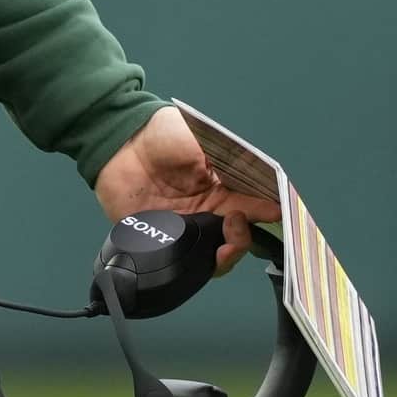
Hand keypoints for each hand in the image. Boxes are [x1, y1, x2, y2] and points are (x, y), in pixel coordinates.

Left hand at [94, 105, 279, 274]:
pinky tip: (200, 252)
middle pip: (236, 237)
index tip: (276, 212)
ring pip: (213, 255)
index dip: (266, 212)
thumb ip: (227, 162)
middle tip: (238, 223)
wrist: (120, 142)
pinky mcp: (160, 238)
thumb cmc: (162, 135)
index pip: (252, 206)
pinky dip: (195, 261)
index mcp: (222, 187)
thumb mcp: (202, 141)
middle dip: (244, 238)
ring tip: (225, 242)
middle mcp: (207, 211)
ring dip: (226, 253)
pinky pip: (181, 258)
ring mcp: (184, 227)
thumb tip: (257, 177)